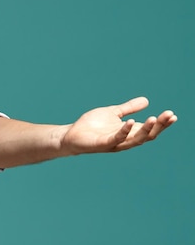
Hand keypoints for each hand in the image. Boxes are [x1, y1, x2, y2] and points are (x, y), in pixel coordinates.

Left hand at [61, 97, 176, 154]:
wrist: (72, 134)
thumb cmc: (92, 126)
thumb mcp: (113, 113)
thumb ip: (128, 108)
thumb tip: (147, 101)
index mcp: (129, 132)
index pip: (149, 130)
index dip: (161, 124)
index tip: (172, 115)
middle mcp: (125, 140)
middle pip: (147, 135)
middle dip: (159, 126)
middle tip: (169, 116)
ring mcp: (114, 143)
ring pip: (135, 139)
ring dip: (145, 129)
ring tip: (155, 118)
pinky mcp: (103, 144)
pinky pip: (116, 139)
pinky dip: (124, 131)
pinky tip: (130, 122)